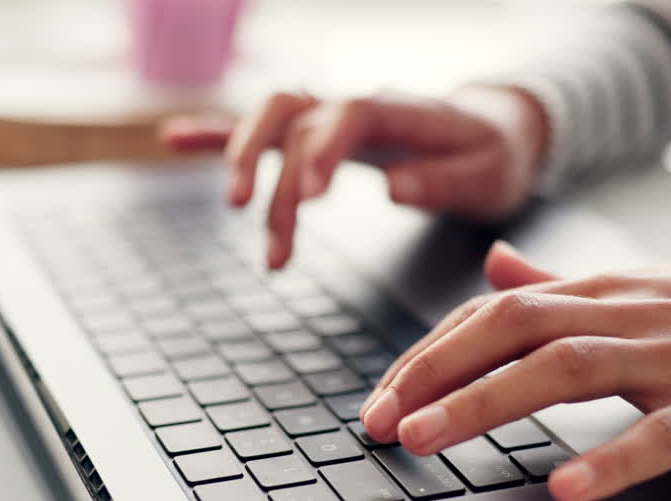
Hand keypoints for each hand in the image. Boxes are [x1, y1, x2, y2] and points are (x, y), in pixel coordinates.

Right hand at [160, 88, 549, 268]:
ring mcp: (333, 116)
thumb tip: (394, 187)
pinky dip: (219, 130)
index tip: (309, 199)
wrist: (495, 127)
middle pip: (298, 119)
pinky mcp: (320, 133)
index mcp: (401, 110)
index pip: (349, 117)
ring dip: (242, 153)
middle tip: (260, 224)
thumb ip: (445, 180)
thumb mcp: (490, 174)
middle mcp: (357, 105)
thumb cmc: (493, 153)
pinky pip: (266, 126)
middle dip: (270, 166)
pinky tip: (176, 139)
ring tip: (233, 206)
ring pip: (273, 116)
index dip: (322, 153)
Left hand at [359, 242, 670, 500]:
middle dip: (433, 373)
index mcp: (594, 292)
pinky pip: (658, 433)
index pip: (490, 314)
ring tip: (427, 439)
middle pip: (510, 331)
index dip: (427, 354)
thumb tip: (491, 269)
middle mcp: (619, 316)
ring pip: (564, 370)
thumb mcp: (630, 288)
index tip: (379, 396)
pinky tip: (564, 486)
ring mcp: (668, 360)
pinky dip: (608, 460)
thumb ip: (554, 284)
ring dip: (486, 403)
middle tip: (378, 422)